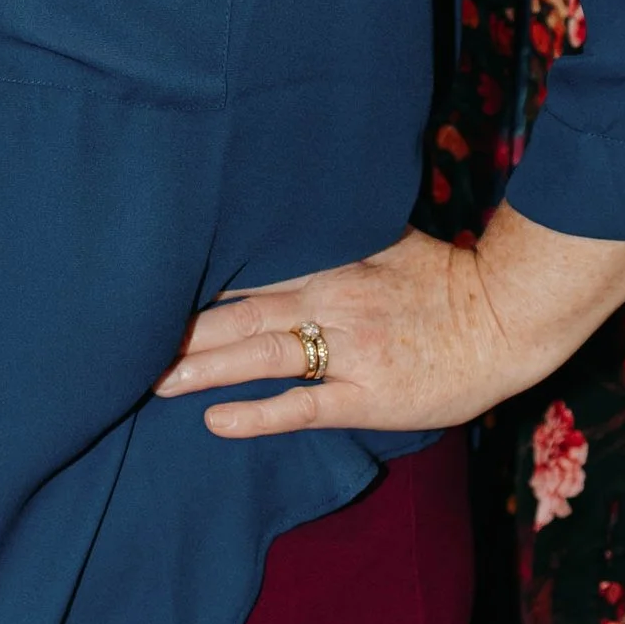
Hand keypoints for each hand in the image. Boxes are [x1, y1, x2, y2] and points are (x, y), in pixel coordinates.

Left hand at [153, 209, 624, 439]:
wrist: (504, 318)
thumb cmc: (443, 275)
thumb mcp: (379, 235)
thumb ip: (329, 229)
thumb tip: (281, 203)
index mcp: (326, 261)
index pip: (246, 269)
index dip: (194, 279)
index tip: (144, 283)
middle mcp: (327, 302)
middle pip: (238, 314)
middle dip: (182, 327)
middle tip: (121, 336)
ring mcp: (346, 352)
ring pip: (260, 357)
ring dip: (203, 367)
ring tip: (151, 377)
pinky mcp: (367, 397)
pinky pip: (303, 406)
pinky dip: (257, 415)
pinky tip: (214, 420)